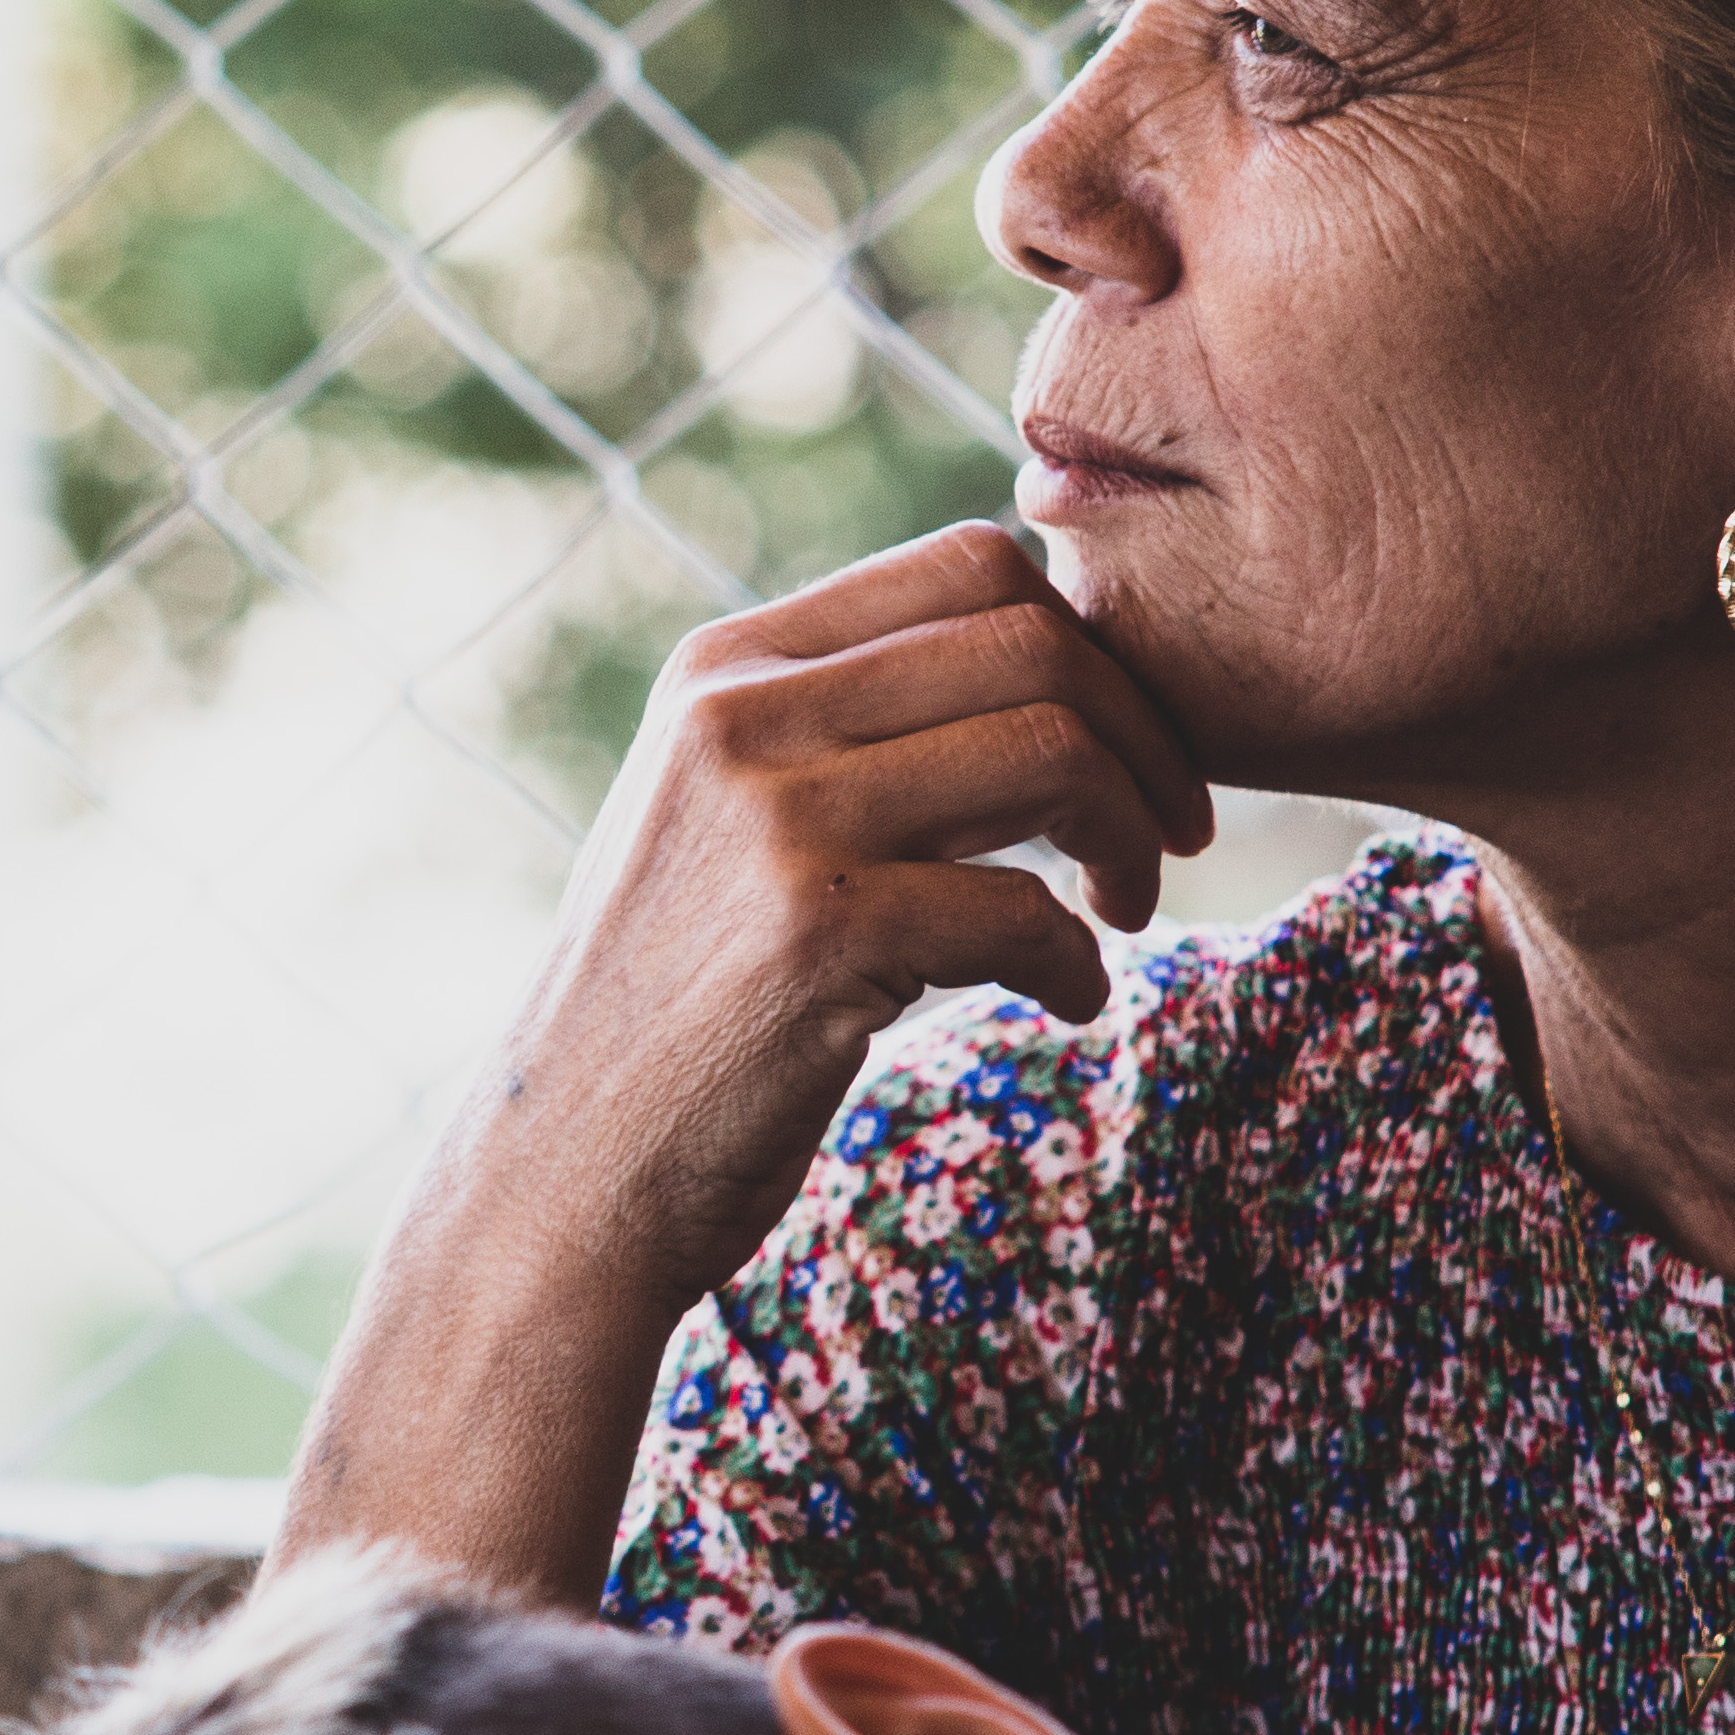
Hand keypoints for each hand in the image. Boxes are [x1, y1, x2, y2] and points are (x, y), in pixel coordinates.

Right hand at [282, 523, 1204, 1598]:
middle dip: (1144, 736)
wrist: (567, 1171)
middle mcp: (740, 717)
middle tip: (1166, 836)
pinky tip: (1063, 1003)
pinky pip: (1027, 909)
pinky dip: (1079, 963)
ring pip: (1052, 749)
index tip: (1122, 742)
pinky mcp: (817, 936)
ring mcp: (775, 820)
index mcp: (725, 668)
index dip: (1089, 644)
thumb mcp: (726, 820)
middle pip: (1033, 641)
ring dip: (1128, 837)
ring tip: (1120, 913)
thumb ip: (843, 730)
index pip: (968, 563)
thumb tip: (1051, 659)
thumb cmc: (681, 1005)